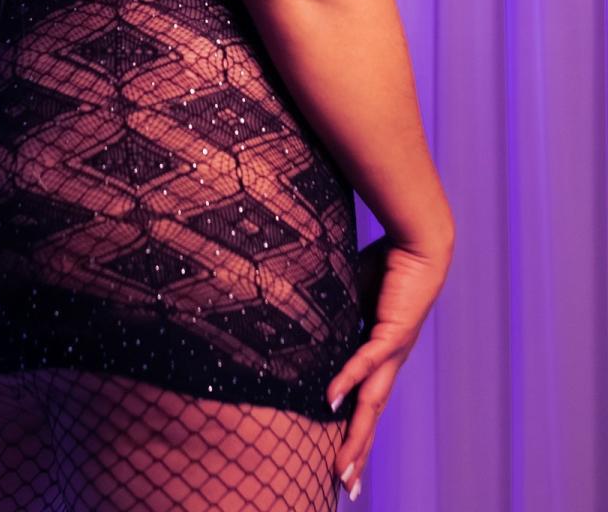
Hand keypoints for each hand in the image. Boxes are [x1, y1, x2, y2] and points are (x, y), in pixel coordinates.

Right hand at [325, 232, 453, 499]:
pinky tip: (333, 401)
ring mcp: (393, 349)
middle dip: (358, 452)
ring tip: (343, 467)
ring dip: (357, 436)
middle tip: (346, 487)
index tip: (344, 461)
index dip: (356, 431)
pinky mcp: (392, 330)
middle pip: (371, 414)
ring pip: (372, 401)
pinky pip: (366, 360)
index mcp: (382, 353)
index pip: (366, 400)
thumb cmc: (389, 263)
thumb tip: (309, 317)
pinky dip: (349, 380)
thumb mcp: (354, 296)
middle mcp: (391, 359)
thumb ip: (338, 313)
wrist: (420, 242)